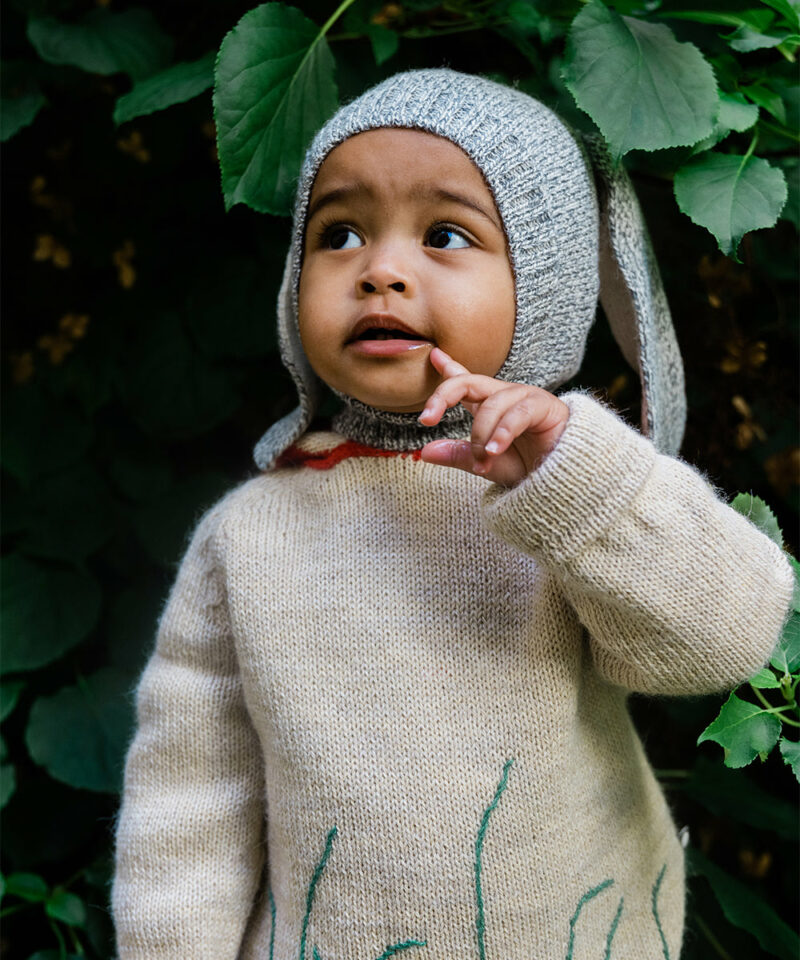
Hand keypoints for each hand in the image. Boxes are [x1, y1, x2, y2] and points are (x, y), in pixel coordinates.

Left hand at [418, 348, 568, 486]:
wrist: (564, 480)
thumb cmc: (529, 469)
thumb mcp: (486, 464)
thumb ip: (459, 456)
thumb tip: (425, 452)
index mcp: (490, 407)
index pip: (465, 382)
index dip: (449, 368)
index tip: (433, 354)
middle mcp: (505, 397)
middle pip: (469, 382)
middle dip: (444, 395)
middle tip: (426, 419)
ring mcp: (525, 398)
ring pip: (491, 405)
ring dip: (482, 436)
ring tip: (483, 462)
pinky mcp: (545, 406)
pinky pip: (517, 413)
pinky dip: (502, 433)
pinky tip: (495, 450)